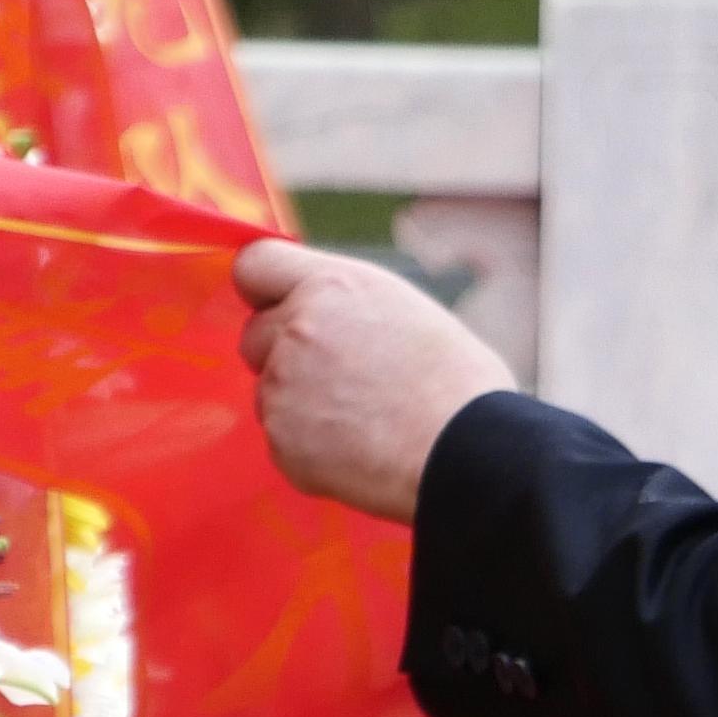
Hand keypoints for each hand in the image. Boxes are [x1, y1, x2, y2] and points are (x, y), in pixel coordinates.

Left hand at [232, 239, 515, 522]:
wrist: (463, 451)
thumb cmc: (457, 384)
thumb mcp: (406, 311)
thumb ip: (347, 307)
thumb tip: (327, 317)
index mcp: (332, 287)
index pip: (255, 265)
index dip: (264, 289)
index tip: (277, 305)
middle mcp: (297, 329)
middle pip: (254, 334)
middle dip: (282, 353)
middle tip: (337, 377)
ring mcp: (282, 386)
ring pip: (268, 390)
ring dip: (298, 403)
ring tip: (360, 420)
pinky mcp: (280, 440)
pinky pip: (281, 439)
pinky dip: (308, 448)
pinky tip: (357, 450)